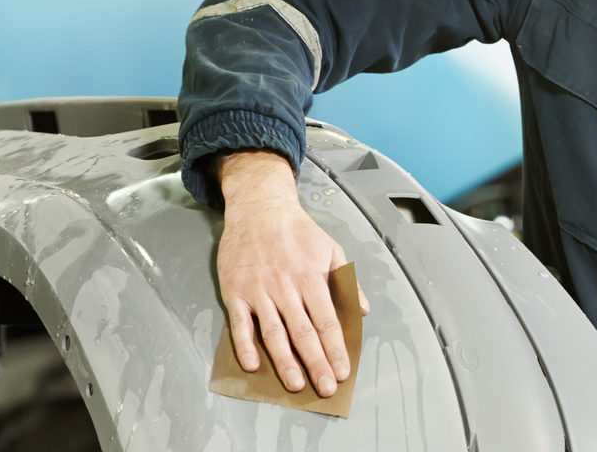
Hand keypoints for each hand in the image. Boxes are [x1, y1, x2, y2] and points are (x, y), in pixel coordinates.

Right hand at [215, 150, 367, 397]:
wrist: (258, 209)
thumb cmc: (297, 231)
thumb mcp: (331, 249)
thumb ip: (346, 280)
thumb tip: (361, 309)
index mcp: (311, 277)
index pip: (327, 321)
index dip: (335, 349)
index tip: (343, 371)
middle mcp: (286, 287)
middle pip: (303, 333)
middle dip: (316, 363)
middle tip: (325, 388)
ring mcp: (259, 290)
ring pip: (273, 333)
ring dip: (285, 362)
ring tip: (295, 384)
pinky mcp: (235, 292)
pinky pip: (240, 324)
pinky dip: (245, 346)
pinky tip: (254, 365)